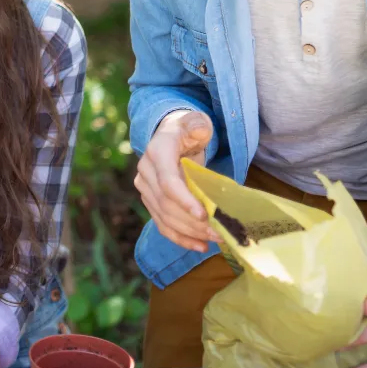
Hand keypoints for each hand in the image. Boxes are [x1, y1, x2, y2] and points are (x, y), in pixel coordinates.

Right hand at [134, 110, 220, 251]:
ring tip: (215, 239)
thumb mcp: (194, 121)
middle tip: (221, 231)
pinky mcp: (150, 201)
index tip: (204, 215)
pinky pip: (162, 224)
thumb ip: (197, 124)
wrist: (170, 135)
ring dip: (190, 232)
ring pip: (164, 217)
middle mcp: (145, 172)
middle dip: (193, 222)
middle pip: (167, 204)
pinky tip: (200, 246)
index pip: (167, 181)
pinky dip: (180, 238)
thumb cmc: (186, 130)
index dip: (184, 200)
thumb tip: (200, 130)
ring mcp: (145, 188)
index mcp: (157, 152)